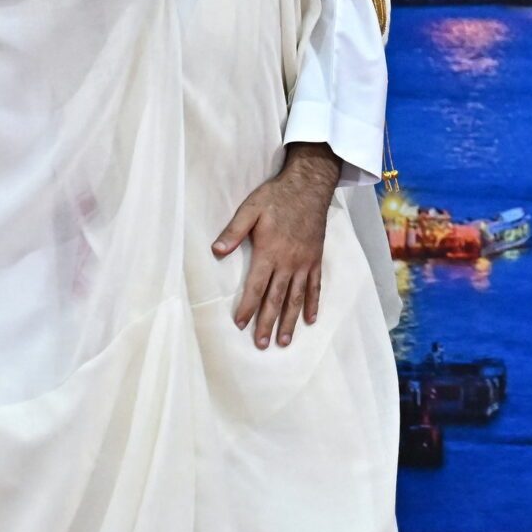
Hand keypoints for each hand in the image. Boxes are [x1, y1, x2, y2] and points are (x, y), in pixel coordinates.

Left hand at [212, 143, 340, 346]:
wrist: (310, 187)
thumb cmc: (276, 197)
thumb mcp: (250, 209)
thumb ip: (234, 232)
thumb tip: (216, 251)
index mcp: (270, 252)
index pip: (256, 286)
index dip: (247, 306)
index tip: (240, 324)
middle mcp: (288, 262)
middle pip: (276, 298)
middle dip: (268, 323)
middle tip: (262, 344)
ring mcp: (304, 263)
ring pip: (296, 298)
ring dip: (290, 321)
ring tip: (285, 341)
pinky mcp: (316, 259)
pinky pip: (315, 286)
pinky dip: (313, 304)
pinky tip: (310, 320)